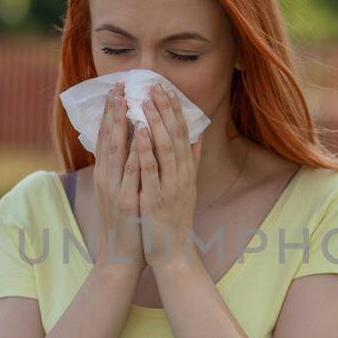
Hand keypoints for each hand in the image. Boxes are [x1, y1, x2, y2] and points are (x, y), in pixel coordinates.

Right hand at [91, 80, 146, 274]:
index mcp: (106, 176)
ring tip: (124, 100)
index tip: (116, 89)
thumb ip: (127, 171)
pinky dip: (135, 152)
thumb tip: (135, 149)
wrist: (120, 259)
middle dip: (112, 110)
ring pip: (116, 150)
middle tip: (117, 85)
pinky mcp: (125, 201)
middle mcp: (106, 179)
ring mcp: (114, 189)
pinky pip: (131, 172)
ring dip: (119, 124)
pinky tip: (140, 135)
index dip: (110, 113)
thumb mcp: (124, 194)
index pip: (106, 138)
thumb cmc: (126, 226)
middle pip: (107, 138)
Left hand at [134, 83, 203, 267]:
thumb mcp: (187, 188)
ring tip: (145, 100)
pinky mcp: (157, 198)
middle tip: (154, 85)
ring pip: (165, 148)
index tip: (165, 88)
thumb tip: (198, 134)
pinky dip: (146, 148)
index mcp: (186, 171)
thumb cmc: (175, 221)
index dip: (174, 110)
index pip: (182, 134)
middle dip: (164, 109)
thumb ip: (192, 161)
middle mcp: (182, 175)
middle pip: (175, 135)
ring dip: (155, 122)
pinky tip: (140, 131)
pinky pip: (152, 169)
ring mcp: (170, 186)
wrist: (173, 253)